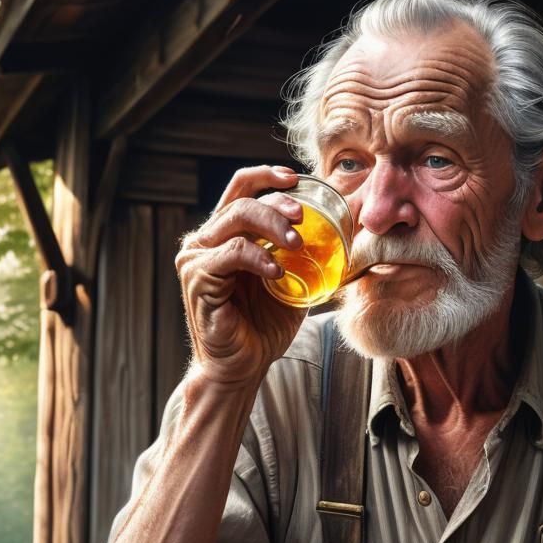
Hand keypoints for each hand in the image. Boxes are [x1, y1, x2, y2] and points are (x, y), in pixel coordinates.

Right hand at [176, 165, 306, 388]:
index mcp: (225, 235)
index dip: (266, 175)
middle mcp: (205, 241)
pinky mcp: (197, 279)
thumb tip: (346, 234)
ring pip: (236, 219)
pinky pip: (230, 254)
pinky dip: (257, 257)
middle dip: (277, 202)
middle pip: (241, 199)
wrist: (242, 367)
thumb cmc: (264, 326)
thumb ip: (304, 257)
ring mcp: (197, 258)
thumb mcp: (293, 282)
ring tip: (298, 244)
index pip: (240, 188)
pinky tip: (277, 272)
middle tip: (304, 218)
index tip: (296, 179)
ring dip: (272, 226)